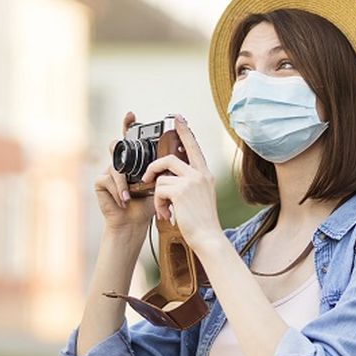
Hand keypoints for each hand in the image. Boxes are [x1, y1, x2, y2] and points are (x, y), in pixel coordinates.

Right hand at [93, 111, 154, 232]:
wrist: (135, 222)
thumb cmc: (148, 203)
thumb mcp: (159, 182)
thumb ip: (163, 168)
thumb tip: (177, 153)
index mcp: (134, 161)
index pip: (130, 139)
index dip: (128, 125)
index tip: (131, 114)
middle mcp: (120, 163)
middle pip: (116, 146)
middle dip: (119, 146)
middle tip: (122, 145)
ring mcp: (108, 172)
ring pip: (115, 166)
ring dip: (124, 182)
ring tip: (131, 195)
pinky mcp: (100, 183)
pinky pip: (107, 179)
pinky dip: (118, 190)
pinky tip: (124, 201)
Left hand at [140, 114, 221, 249]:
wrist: (208, 237)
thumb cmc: (202, 222)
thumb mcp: (200, 197)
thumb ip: (190, 184)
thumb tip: (169, 179)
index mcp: (205, 174)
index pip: (194, 147)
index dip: (184, 132)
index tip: (177, 118)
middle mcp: (200, 174)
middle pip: (170, 159)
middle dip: (154, 168)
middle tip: (148, 178)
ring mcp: (191, 181)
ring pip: (162, 177)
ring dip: (158, 194)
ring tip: (164, 208)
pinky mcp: (181, 191)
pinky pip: (160, 190)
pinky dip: (159, 204)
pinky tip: (166, 214)